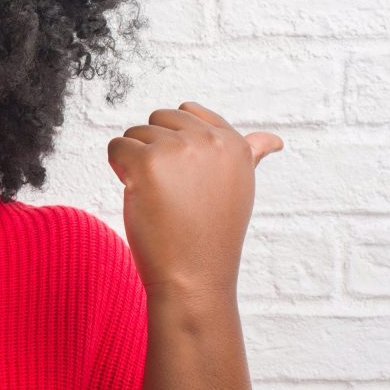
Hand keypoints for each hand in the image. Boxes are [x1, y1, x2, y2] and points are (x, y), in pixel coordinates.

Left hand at [107, 102, 283, 299]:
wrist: (194, 277)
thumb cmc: (211, 235)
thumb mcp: (238, 188)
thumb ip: (249, 155)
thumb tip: (273, 140)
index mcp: (234, 143)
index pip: (188, 111)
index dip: (174, 142)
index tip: (184, 176)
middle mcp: (210, 140)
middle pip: (158, 119)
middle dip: (154, 149)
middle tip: (170, 190)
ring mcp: (178, 149)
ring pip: (134, 133)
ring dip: (136, 162)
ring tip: (159, 197)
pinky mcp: (147, 163)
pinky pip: (116, 147)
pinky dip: (117, 169)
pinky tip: (138, 194)